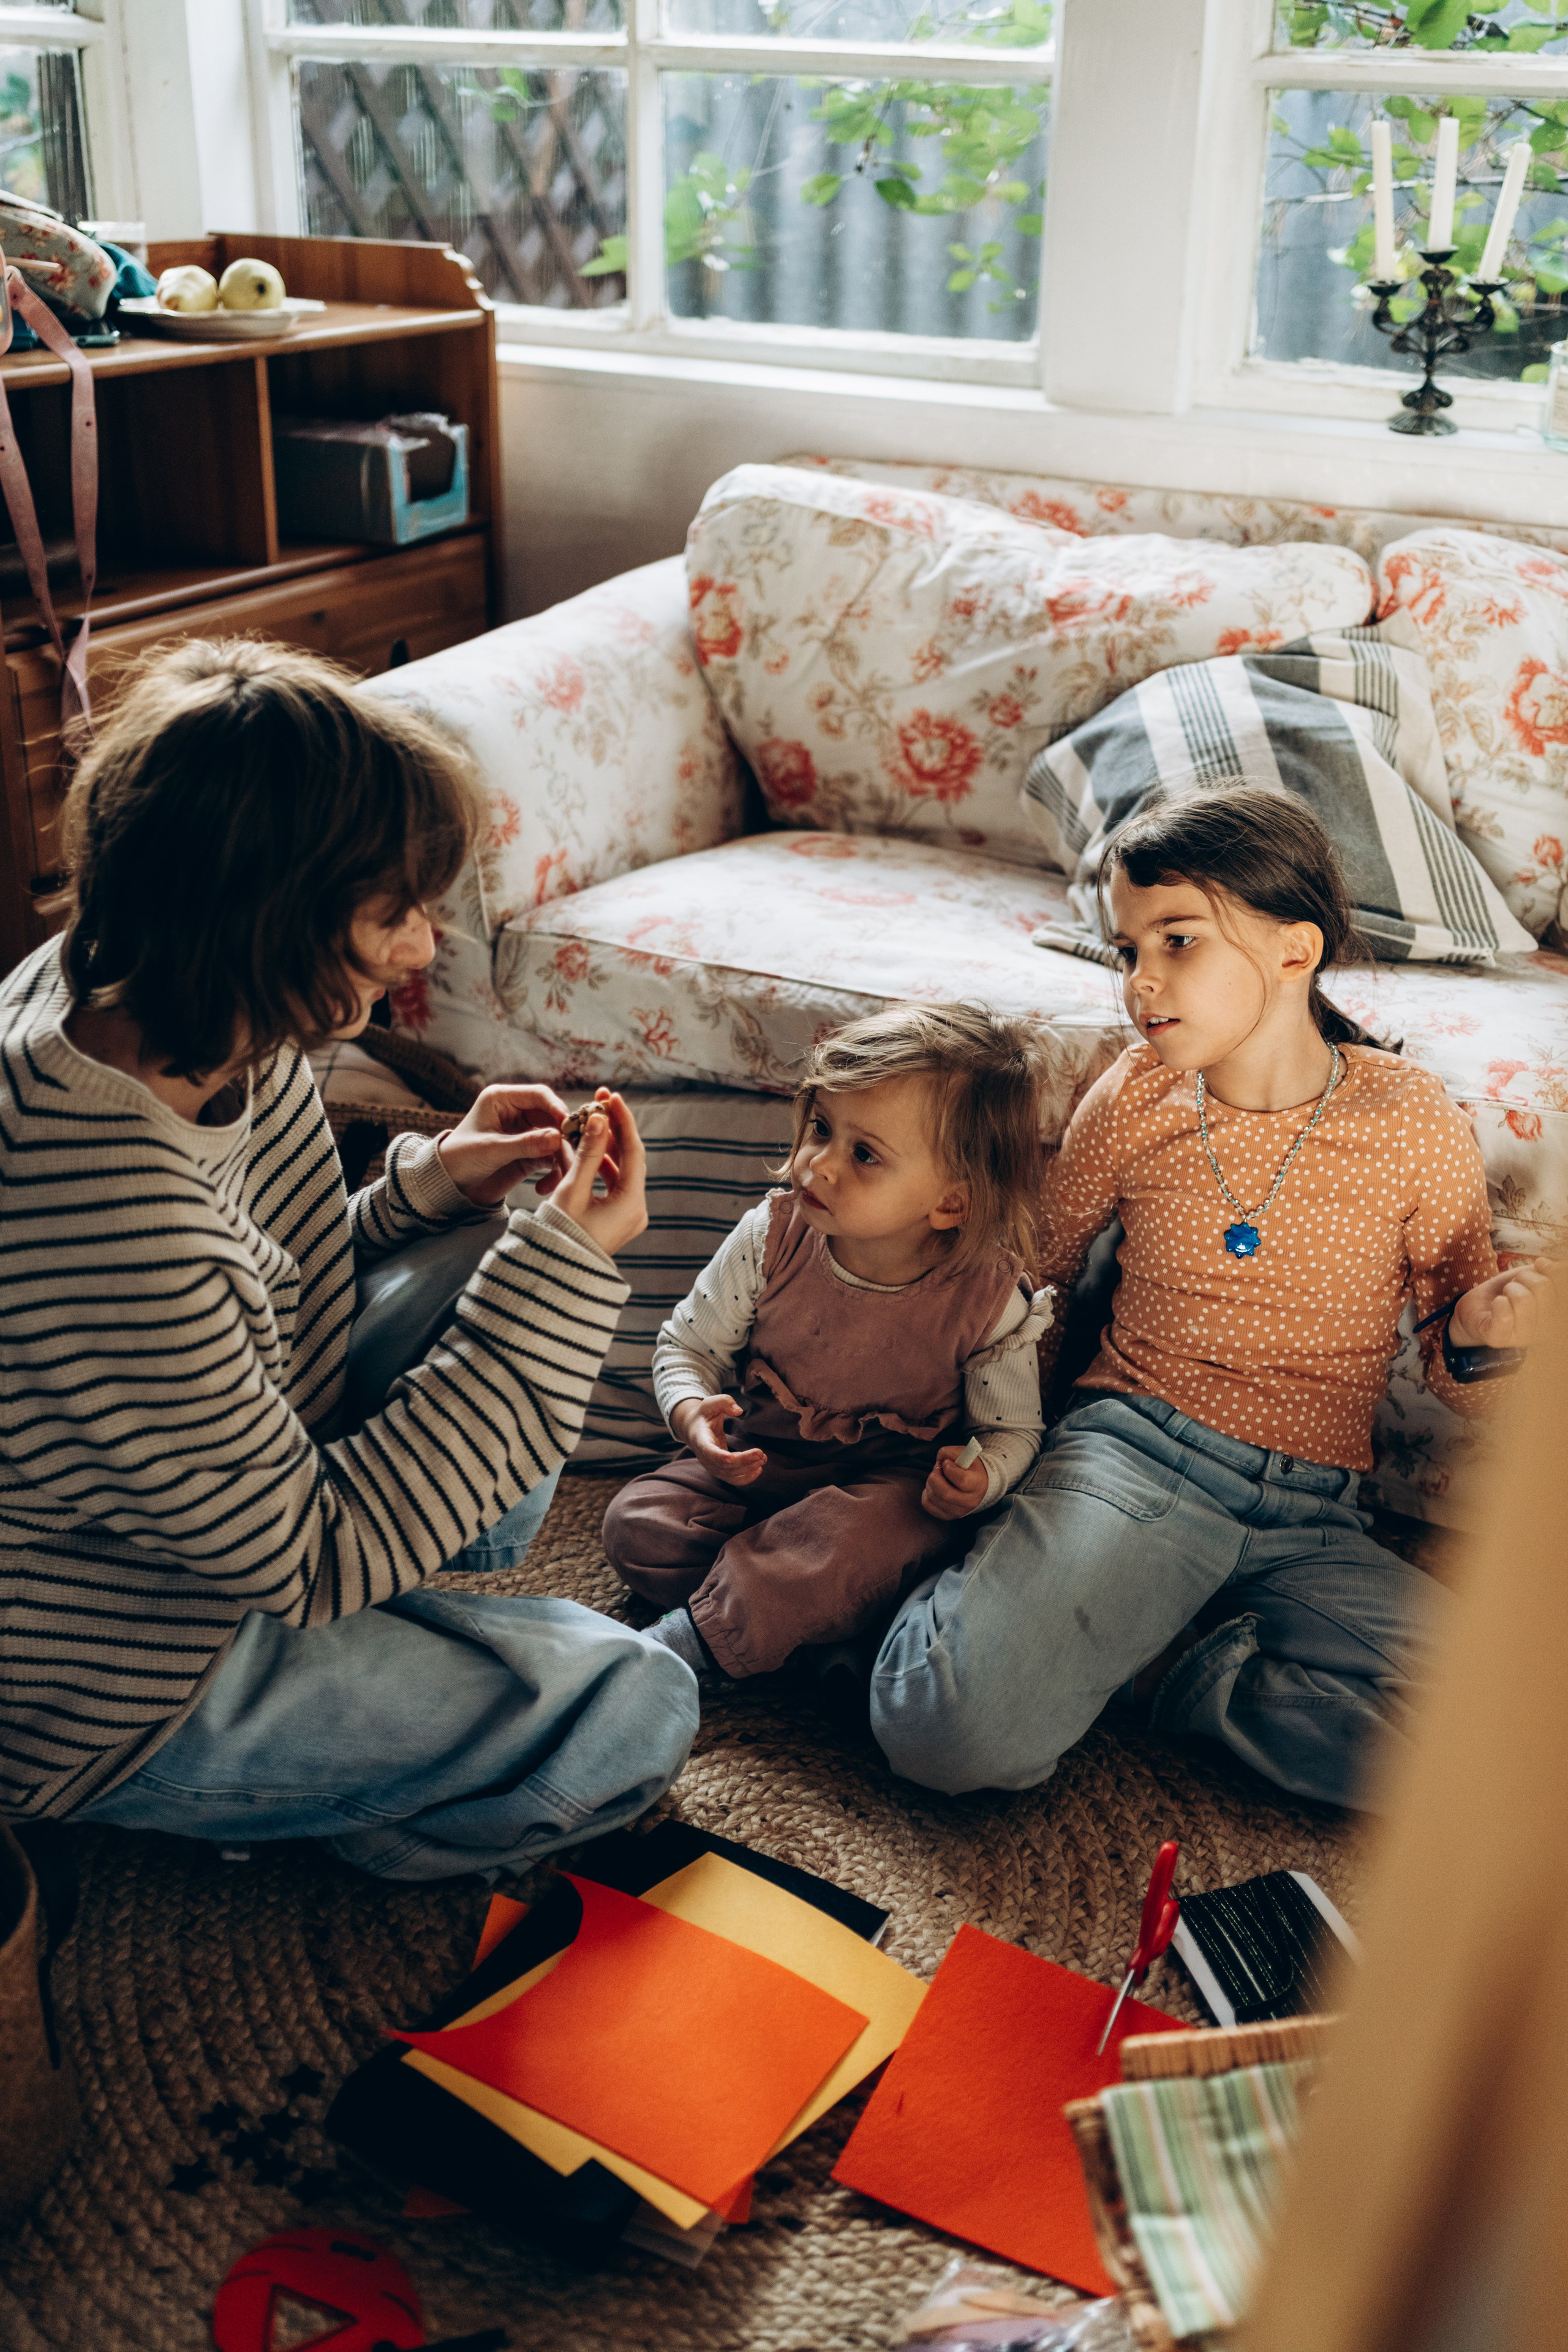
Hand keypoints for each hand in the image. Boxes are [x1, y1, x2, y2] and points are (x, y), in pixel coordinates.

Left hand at [437, 1082, 572, 1206]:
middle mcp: (517, 1113)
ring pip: (555, 1140)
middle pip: (552, 1118)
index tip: (568, 1124)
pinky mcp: (529, 1153)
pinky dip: (552, 1171)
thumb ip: (525, 1143)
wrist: (447, 1184)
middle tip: (575, 1152)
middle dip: (564, 1136)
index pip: (538, 1095)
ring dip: (560, 1157)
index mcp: (502, 1099)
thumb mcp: (491, 1149)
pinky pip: (549, 1158)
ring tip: (563, 1174)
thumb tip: (558, 1139)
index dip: (556, 1107)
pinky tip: (544, 1187)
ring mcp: (525, 1133)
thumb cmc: (459, 1158)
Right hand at [546, 1091, 647, 1257]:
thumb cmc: (559, 1236)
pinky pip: (613, 1185)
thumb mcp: (571, 1190)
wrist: (555, 1277)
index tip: (612, 1097)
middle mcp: (636, 1210)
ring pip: (621, 1171)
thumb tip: (598, 1118)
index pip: (633, 1151)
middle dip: (614, 1129)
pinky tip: (585, 1150)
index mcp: (631, 1203)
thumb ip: (586, 1153)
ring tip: (589, 1123)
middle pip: (630, 1159)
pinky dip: (600, 1167)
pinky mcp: (617, 1220)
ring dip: (605, 1147)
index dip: (623, 1121)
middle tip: (601, 1102)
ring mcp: (628, 1216)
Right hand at [670, 1394, 766, 1486]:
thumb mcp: (711, 1403)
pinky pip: (732, 1479)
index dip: (719, 1456)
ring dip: (748, 1470)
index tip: (732, 1457)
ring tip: (763, 1459)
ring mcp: (712, 1466)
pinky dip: (746, 1478)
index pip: (709, 1451)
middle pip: (724, 1465)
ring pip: (729, 1475)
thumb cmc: (704, 1415)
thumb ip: (725, 1402)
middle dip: (743, 1461)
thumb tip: (739, 1411)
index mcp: (701, 1439)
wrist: (694, 1429)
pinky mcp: (720, 1470)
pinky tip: (758, 1469)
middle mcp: (705, 1457)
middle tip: (761, 1453)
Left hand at [922, 1444, 990, 1520]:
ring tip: (936, 1478)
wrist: (977, 1485)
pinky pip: (928, 1505)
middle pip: (945, 1493)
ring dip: (929, 1484)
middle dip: (934, 1478)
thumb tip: (939, 1461)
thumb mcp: (964, 1454)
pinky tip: (933, 1488)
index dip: (949, 1468)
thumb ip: (951, 1453)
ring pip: (934, 1499)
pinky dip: (926, 1494)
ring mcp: (959, 1511)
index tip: (946, 1463)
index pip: (961, 1479)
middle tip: (937, 1470)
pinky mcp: (948, 1516)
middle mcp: (970, 1501)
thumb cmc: (969, 1467)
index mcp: (978, 1484)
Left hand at [1448, 1255, 1559, 1352]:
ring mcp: (1525, 1337)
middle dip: (1523, 1279)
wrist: (1477, 1307)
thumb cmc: (1508, 1292)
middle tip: (1514, 1287)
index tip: (1539, 1266)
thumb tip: (1551, 1265)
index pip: (1561, 1284)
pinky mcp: (1500, 1339)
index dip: (1550, 1269)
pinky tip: (1496, 1306)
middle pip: (1542, 1286)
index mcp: (1557, 1312)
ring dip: (1509, 1290)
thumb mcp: (1532, 1276)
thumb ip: (1548, 1272)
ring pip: (1522, 1298)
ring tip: (1504, 1297)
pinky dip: (1498, 1302)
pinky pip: (1504, 1314)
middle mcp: (1547, 1329)